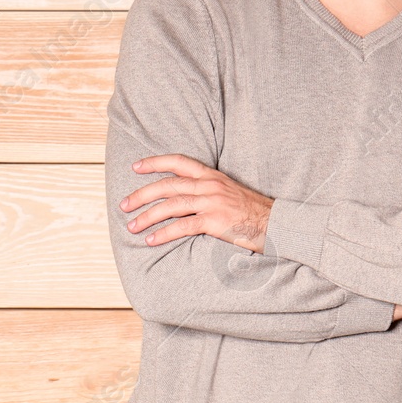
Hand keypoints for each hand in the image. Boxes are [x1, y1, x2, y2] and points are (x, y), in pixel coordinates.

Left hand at [120, 153, 272, 253]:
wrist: (277, 223)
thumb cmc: (253, 212)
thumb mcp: (230, 192)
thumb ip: (208, 191)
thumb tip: (185, 198)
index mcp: (212, 176)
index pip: (178, 162)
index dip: (155, 163)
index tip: (136, 167)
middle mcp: (209, 185)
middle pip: (167, 185)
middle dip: (142, 194)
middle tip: (124, 204)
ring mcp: (211, 202)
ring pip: (170, 205)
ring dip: (147, 216)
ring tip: (132, 225)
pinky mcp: (214, 221)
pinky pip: (182, 226)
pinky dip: (163, 233)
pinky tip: (151, 240)